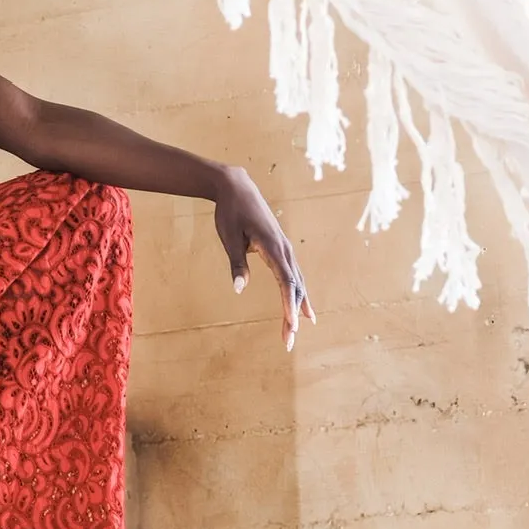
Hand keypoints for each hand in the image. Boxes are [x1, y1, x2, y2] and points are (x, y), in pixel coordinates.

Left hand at [212, 167, 314, 349]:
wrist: (237, 187)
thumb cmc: (229, 213)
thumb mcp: (228, 237)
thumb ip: (236, 263)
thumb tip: (238, 289)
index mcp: (272, 246)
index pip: (286, 281)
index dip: (289, 304)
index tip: (291, 324)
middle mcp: (284, 249)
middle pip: (294, 287)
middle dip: (292, 315)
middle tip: (288, 342)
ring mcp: (285, 249)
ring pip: (297, 282)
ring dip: (297, 307)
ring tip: (295, 332)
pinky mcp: (281, 249)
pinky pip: (292, 275)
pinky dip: (297, 294)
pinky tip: (301, 309)